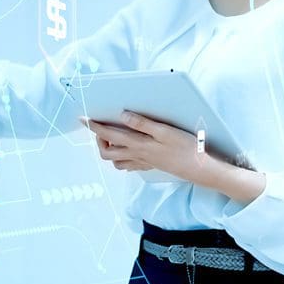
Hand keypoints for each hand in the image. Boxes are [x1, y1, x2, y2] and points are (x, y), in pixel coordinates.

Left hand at [81, 111, 211, 184]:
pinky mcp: (150, 166)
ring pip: (116, 161)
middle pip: (106, 152)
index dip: (94, 127)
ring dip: (110, 149)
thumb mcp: (164, 130)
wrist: (199, 168)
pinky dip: (123, 158)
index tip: (84, 119)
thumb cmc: (185, 147)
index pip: (108, 135)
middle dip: (99, 140)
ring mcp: (142, 163)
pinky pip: (129, 165)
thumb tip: (122, 115)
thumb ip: (142, 123)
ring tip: (114, 137)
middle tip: (101, 127)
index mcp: (138, 144)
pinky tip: (129, 149)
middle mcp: (137, 155)